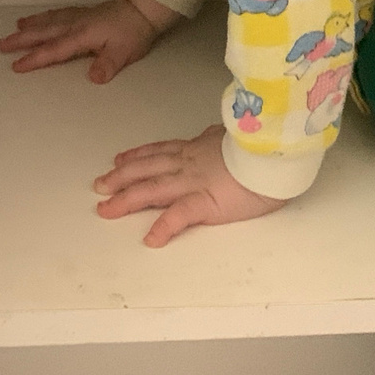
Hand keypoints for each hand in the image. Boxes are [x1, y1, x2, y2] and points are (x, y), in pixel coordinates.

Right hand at [0, 0, 174, 83]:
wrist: (143, 9)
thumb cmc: (133, 32)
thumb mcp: (123, 53)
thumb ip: (107, 65)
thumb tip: (94, 78)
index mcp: (82, 36)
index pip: (54, 50)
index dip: (35, 59)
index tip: (16, 66)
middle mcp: (75, 25)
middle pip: (44, 32)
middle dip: (22, 40)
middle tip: (1, 44)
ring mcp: (78, 16)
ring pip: (49, 21)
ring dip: (31, 26)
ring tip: (14, 29)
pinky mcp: (84, 13)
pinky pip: (57, 14)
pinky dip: (45, 16)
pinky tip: (39, 18)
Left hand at [93, 124, 286, 246]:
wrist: (275, 153)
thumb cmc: (263, 146)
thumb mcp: (237, 135)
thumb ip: (221, 139)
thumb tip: (215, 136)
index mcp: (198, 148)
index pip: (161, 150)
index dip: (138, 155)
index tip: (120, 159)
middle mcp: (189, 163)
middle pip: (147, 169)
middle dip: (121, 177)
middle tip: (99, 185)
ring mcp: (194, 182)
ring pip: (152, 189)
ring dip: (127, 199)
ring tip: (106, 209)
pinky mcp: (205, 202)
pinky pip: (179, 216)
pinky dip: (162, 227)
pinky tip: (150, 239)